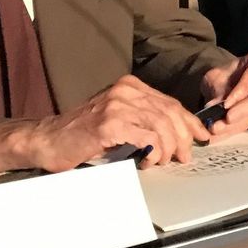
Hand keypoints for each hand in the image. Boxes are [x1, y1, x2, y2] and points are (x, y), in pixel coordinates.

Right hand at [18, 76, 207, 171]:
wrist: (46, 140)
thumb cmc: (83, 134)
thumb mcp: (119, 119)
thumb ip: (145, 119)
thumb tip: (180, 134)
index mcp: (131, 86)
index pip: (171, 103)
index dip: (190, 122)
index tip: (201, 136)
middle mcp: (126, 91)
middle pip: (170, 113)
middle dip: (183, 137)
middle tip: (185, 156)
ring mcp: (117, 105)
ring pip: (162, 125)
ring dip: (169, 147)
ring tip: (164, 161)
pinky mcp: (109, 124)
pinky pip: (147, 137)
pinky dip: (154, 151)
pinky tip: (149, 160)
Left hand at [200, 49, 247, 136]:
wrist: (228, 84)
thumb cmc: (226, 75)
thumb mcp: (217, 76)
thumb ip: (218, 89)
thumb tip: (213, 107)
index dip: (242, 89)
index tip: (226, 103)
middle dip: (246, 107)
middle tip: (228, 118)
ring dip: (239, 122)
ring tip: (217, 129)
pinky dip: (236, 130)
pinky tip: (221, 135)